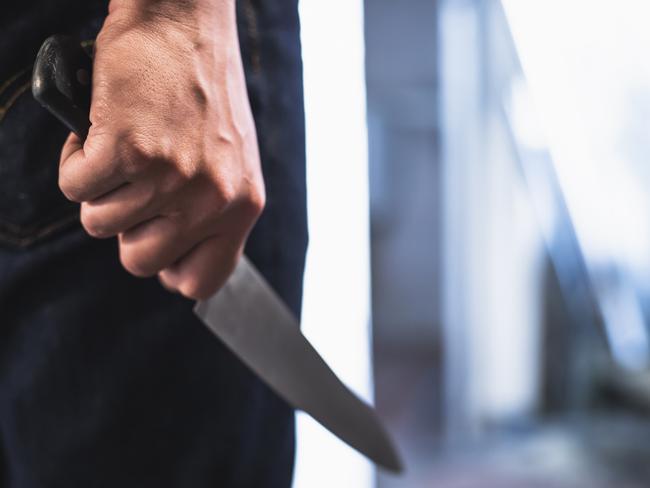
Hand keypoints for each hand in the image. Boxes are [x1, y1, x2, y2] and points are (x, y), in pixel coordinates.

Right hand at [58, 0, 264, 299]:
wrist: (185, 22)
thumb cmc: (204, 89)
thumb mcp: (231, 160)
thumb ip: (212, 210)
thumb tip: (174, 256)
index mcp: (243, 205)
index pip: (204, 280)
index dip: (170, 271)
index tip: (158, 249)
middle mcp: (211, 199)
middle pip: (139, 262)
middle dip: (126, 229)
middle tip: (133, 189)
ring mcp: (170, 177)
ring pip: (100, 225)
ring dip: (100, 190)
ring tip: (121, 151)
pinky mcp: (127, 150)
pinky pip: (76, 189)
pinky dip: (76, 162)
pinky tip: (98, 135)